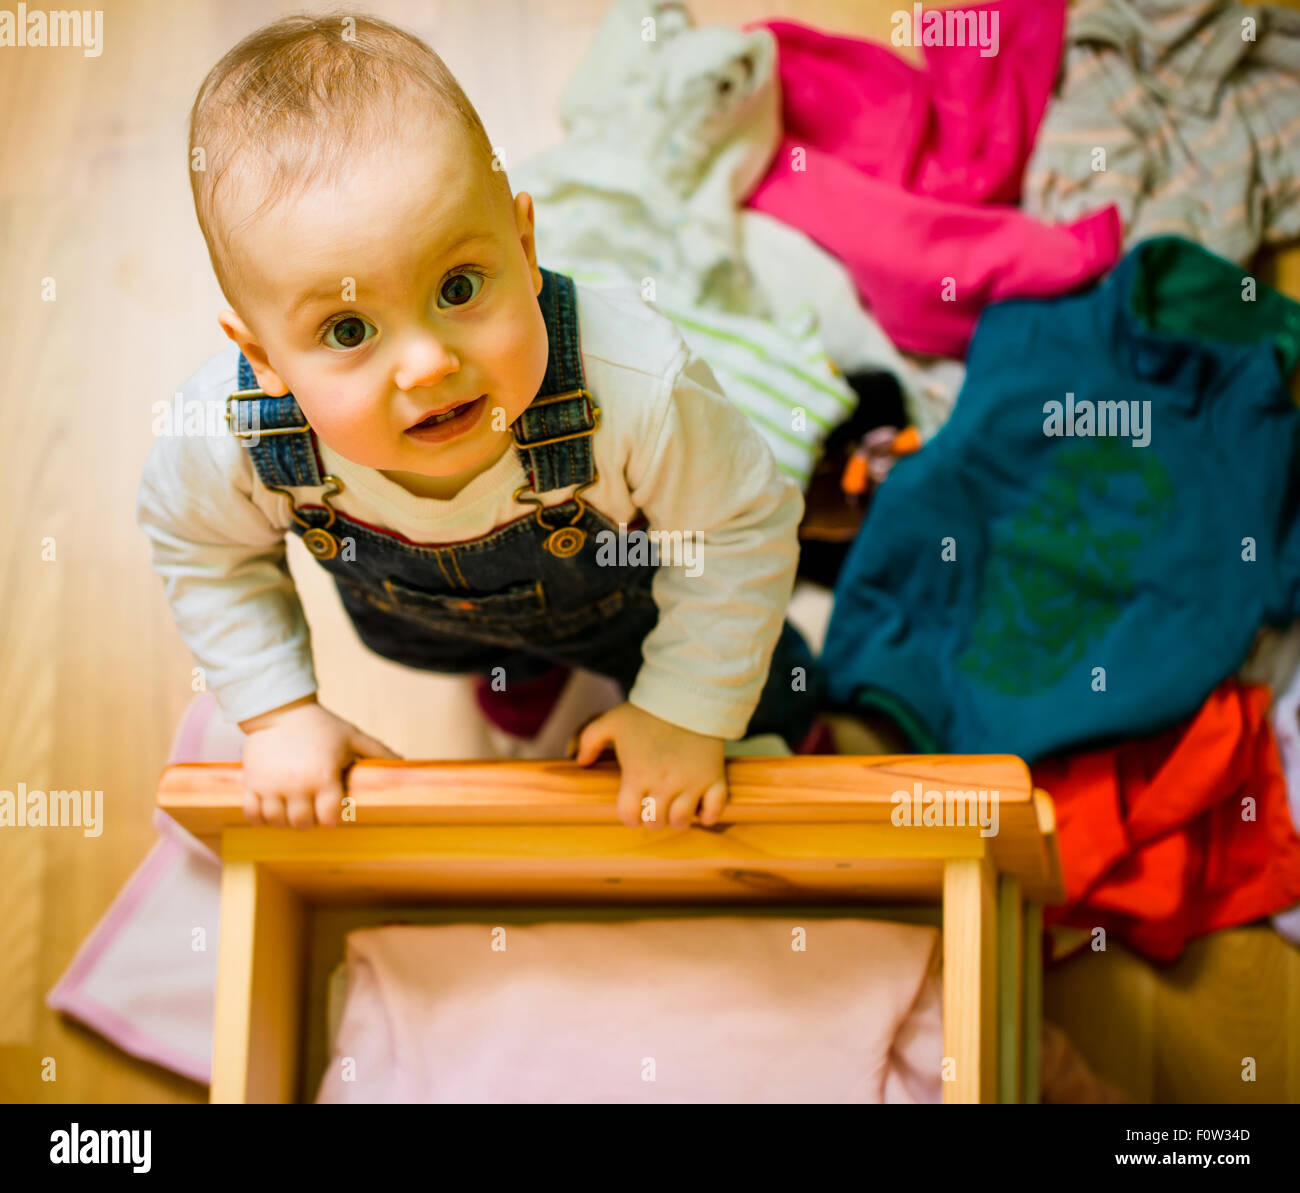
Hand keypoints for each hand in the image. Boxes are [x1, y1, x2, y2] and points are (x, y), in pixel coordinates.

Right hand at [238, 695, 402, 827]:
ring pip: (277, 822)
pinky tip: (271, 806)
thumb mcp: (351, 736)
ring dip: (286, 819)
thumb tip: (402, 763)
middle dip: (310, 819)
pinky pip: (252, 814)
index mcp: (324, 776)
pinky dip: (260, 816)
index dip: (333, 815)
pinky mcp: (251, 784)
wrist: (279, 710)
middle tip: (311, 806)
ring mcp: (271, 786)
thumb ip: (377, 751)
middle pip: (303, 823)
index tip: (332, 807)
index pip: (330, 817)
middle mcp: (297, 785)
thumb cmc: (320, 725)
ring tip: (292, 806)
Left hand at [572, 702, 726, 828]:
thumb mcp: (611, 720)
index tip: (633, 808)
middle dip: (652, 818)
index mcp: (637, 775)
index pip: (629, 816)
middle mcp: (663, 784)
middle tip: (654, 806)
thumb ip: (589, 739)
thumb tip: (580, 761)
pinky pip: (715, 809)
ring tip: (675, 807)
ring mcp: (691, 783)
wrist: (688, 696)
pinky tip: (701, 810)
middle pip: (655, 822)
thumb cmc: (648, 711)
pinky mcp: (714, 778)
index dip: (629, 816)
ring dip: (677, 819)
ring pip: (682, 820)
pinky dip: (708, 815)